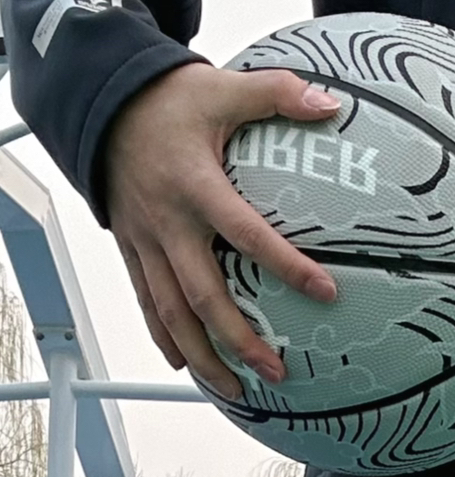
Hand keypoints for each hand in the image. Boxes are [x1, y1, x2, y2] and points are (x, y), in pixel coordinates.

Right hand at [102, 61, 341, 399]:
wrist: (101, 100)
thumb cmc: (169, 98)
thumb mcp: (224, 88)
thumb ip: (279, 95)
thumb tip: (332, 104)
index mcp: (195, 185)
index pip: (246, 234)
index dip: (285, 265)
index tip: (325, 292)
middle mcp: (167, 221)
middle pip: (202, 295)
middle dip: (238, 339)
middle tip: (276, 370)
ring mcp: (145, 239)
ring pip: (170, 311)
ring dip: (203, 355)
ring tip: (237, 387)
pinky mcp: (131, 246)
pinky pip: (146, 300)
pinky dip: (165, 336)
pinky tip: (187, 365)